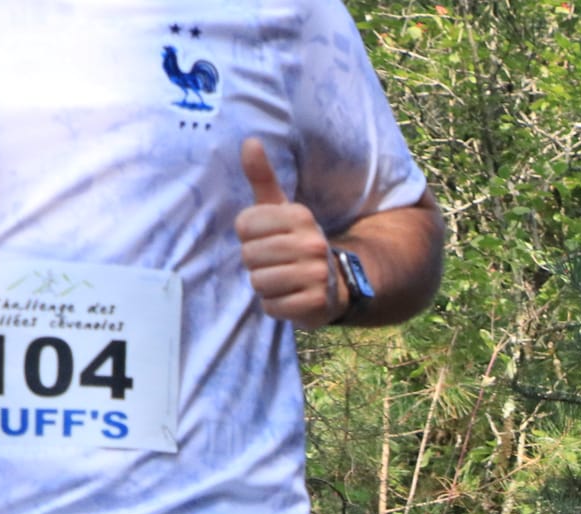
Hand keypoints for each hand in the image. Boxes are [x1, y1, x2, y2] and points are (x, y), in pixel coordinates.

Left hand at [234, 138, 344, 327]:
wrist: (335, 283)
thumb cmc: (296, 242)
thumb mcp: (280, 209)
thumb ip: (262, 177)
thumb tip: (249, 141)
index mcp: (300, 216)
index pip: (245, 226)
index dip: (248, 237)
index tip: (266, 239)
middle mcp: (313, 244)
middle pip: (250, 256)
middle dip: (255, 264)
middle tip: (275, 264)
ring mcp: (317, 275)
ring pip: (260, 282)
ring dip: (264, 286)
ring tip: (282, 281)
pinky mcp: (316, 304)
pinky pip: (272, 306)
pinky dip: (275, 306)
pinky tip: (289, 298)